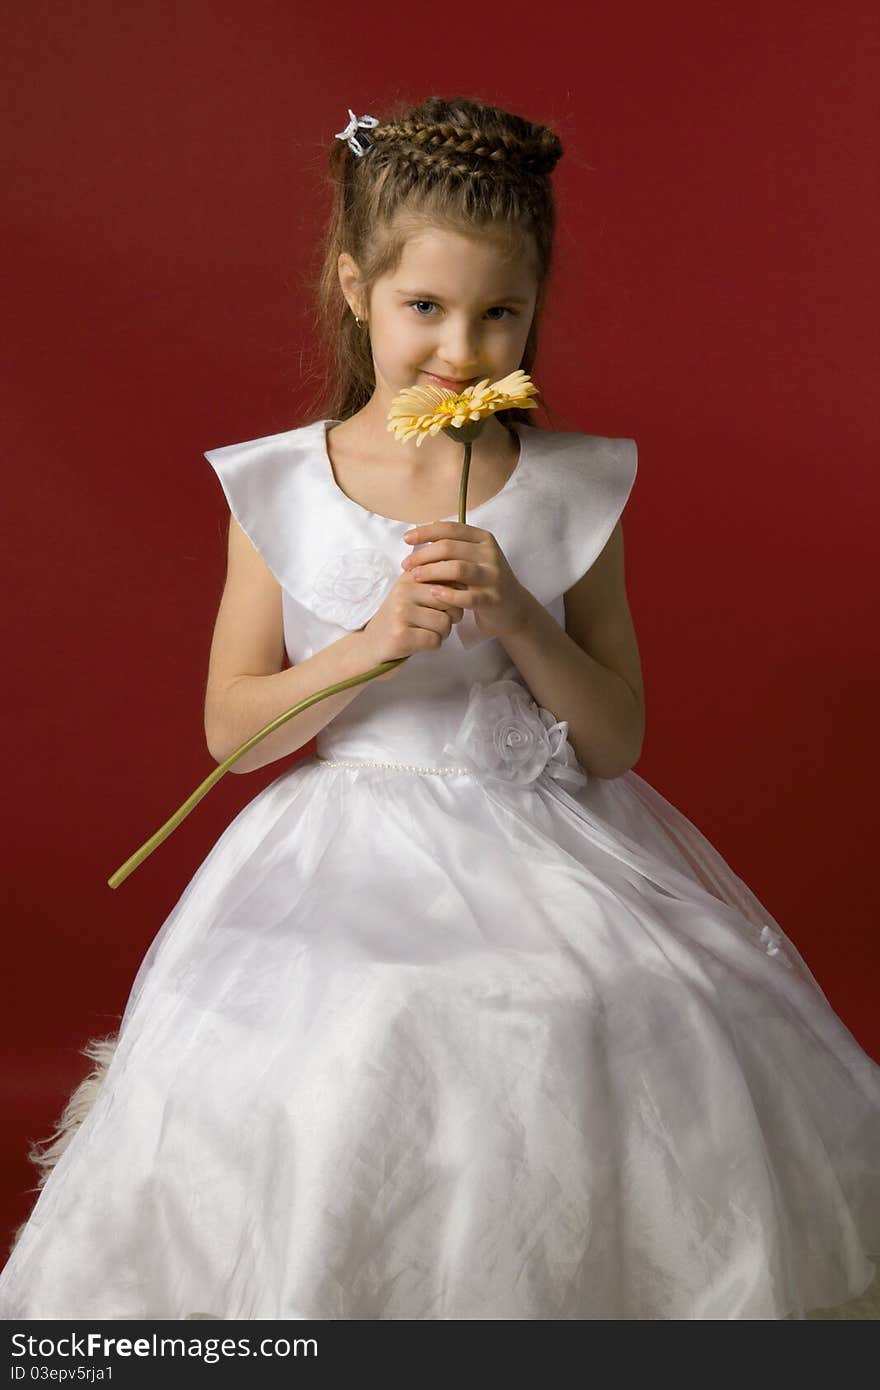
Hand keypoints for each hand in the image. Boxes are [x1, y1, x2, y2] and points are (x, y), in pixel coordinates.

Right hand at [358, 569, 464, 680]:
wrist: (371, 645)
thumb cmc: (401, 620)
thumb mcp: (415, 594)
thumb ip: (438, 584)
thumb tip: (468, 581)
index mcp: (410, 576)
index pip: (449, 580)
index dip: (453, 597)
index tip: (440, 605)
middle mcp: (404, 591)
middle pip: (450, 601)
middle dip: (451, 616)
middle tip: (436, 622)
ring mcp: (401, 612)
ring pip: (445, 623)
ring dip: (442, 633)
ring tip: (426, 632)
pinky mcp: (401, 635)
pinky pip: (435, 640)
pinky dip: (432, 645)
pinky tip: (419, 642)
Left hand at [400, 521, 529, 641]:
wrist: (513, 607)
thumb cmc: (484, 580)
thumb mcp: (474, 557)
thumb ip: (453, 545)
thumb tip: (423, 530)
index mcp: (483, 539)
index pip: (451, 529)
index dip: (426, 532)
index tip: (406, 539)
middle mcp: (490, 554)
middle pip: (450, 548)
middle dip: (423, 555)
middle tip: (406, 564)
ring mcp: (493, 576)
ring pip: (457, 569)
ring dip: (431, 572)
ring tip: (415, 577)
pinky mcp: (493, 599)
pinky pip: (467, 596)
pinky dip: (448, 595)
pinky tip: (433, 594)